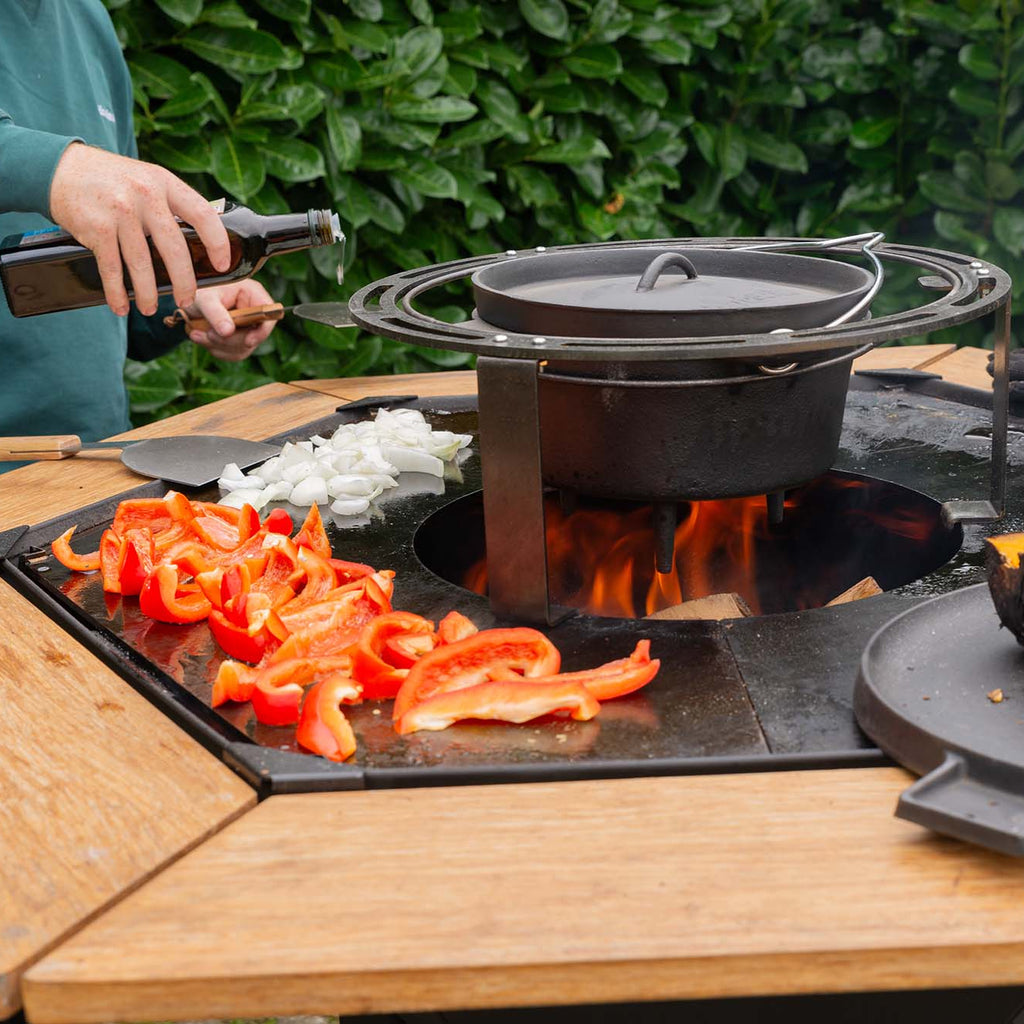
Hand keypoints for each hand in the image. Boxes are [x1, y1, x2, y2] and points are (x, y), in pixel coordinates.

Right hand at [48, 143, 229, 317]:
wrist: (60, 168)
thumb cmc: (111, 179)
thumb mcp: (147, 179)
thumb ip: (170, 204)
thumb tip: (201, 240)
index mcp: (164, 183)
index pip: (203, 214)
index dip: (217, 243)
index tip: (222, 266)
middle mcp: (145, 195)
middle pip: (175, 248)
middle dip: (184, 281)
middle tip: (186, 300)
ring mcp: (120, 211)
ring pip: (142, 264)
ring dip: (148, 293)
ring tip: (150, 309)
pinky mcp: (97, 227)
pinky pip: (112, 268)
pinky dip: (117, 292)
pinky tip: (121, 306)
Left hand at [185, 279, 277, 360]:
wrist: (187, 299)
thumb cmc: (198, 290)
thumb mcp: (204, 298)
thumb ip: (215, 313)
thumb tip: (228, 332)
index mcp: (252, 294)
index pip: (269, 315)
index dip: (262, 331)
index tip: (247, 341)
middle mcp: (254, 311)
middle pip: (255, 336)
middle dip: (230, 340)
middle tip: (208, 334)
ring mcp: (248, 327)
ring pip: (244, 348)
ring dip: (219, 347)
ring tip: (198, 335)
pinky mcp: (239, 338)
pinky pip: (234, 353)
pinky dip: (216, 350)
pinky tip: (201, 338)